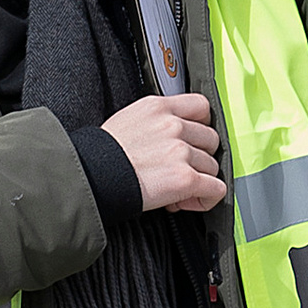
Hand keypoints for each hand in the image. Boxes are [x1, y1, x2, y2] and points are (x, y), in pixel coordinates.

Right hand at [104, 91, 225, 212]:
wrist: (91, 177)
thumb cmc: (103, 155)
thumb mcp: (128, 120)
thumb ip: (156, 121)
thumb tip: (174, 137)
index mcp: (158, 107)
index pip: (201, 105)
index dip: (202, 125)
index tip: (194, 139)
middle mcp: (173, 125)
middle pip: (210, 139)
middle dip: (199, 157)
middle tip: (179, 170)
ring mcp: (181, 151)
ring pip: (212, 166)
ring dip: (199, 180)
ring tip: (176, 190)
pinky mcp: (185, 178)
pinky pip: (215, 188)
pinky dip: (206, 199)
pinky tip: (187, 202)